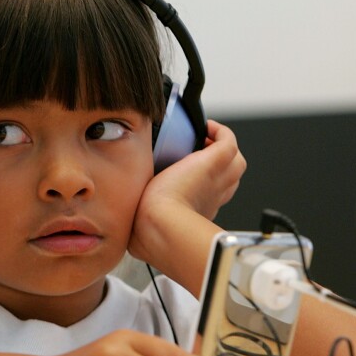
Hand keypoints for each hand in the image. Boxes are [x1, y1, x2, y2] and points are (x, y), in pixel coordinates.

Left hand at [128, 120, 245, 269]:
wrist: (158, 227)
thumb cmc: (148, 229)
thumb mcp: (143, 223)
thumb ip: (136, 220)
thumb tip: (121, 219)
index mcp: (198, 211)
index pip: (210, 195)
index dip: (202, 183)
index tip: (186, 174)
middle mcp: (213, 196)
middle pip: (228, 177)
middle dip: (216, 165)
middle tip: (196, 153)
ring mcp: (218, 180)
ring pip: (234, 161)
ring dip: (220, 148)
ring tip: (203, 139)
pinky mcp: (216, 163)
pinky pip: (228, 141)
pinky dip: (220, 131)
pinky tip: (205, 127)